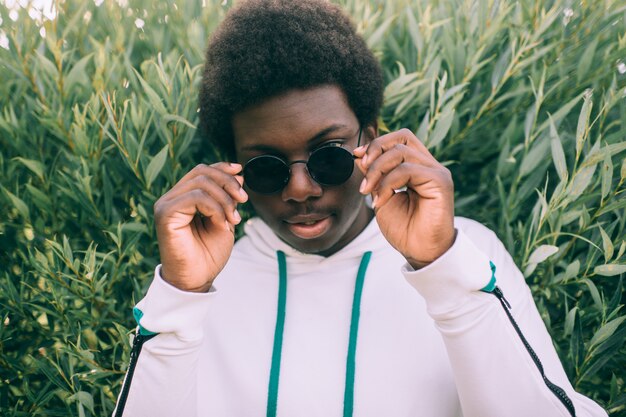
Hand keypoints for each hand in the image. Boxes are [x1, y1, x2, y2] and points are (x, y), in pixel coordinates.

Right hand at [153, 162, 247, 291]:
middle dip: (228, 183)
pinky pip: (195, 197)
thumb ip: (228, 197)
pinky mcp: (165, 214)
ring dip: (224, 200)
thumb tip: (237, 172)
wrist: (198, 279)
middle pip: (202, 172)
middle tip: (243, 201)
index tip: (241, 173)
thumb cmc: (208, 253)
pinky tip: (222, 224)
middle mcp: (171, 198)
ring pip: (201, 183)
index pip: (202, 171)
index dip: (222, 169)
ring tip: (234, 220)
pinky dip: (215, 208)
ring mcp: (166, 205)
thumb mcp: (225, 219)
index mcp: (183, 197)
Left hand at [354, 129, 454, 268]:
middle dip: (376, 150)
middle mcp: (429, 165)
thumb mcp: (380, 195)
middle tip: (362, 171)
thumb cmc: (403, 228)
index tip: (357, 156)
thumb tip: (360, 155)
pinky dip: (388, 183)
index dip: (377, 144)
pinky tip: (380, 200)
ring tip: (367, 191)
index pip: (399, 139)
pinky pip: (407, 170)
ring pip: (401, 152)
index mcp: (417, 166)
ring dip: (377, 170)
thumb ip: (374, 175)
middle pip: (402, 138)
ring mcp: (436, 171)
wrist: (419, 252)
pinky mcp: (440, 181)